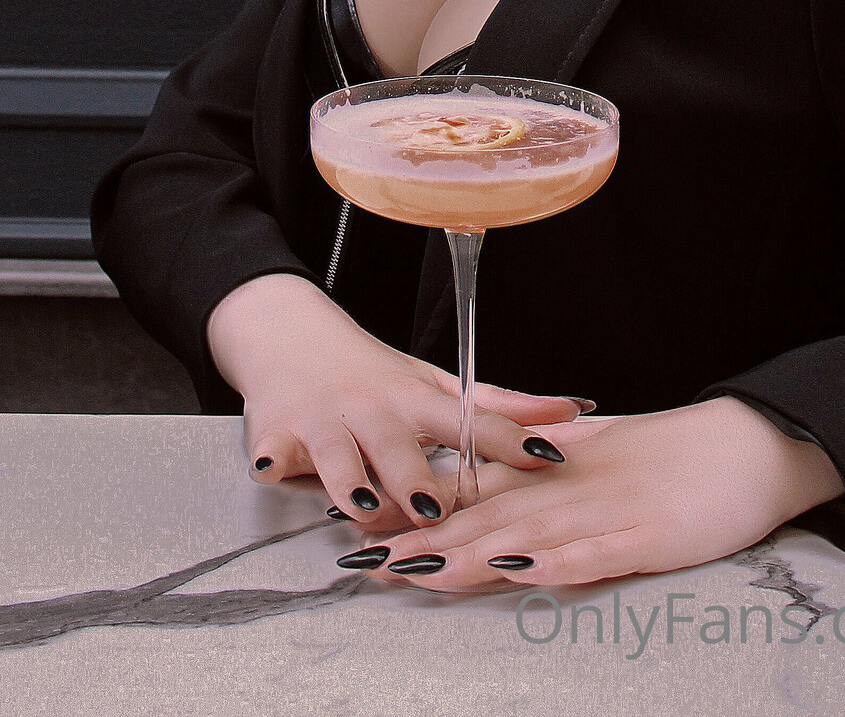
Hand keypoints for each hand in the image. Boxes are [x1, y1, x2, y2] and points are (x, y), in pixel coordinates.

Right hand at [205, 272, 585, 531]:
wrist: (290, 337)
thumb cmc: (371, 372)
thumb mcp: (433, 383)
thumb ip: (499, 405)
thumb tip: (571, 410)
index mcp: (416, 400)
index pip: (469, 420)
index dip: (508, 440)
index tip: (543, 458)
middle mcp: (373, 410)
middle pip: (399, 447)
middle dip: (415, 478)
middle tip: (434, 508)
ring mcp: (325, 421)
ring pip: (341, 457)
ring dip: (351, 481)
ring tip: (363, 505)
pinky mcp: (278, 432)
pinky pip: (274, 450)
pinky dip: (273, 459)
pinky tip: (274, 467)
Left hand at [350, 396, 844, 590]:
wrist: (748, 445)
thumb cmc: (678, 456)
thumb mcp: (603, 455)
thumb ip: (550, 468)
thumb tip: (500, 484)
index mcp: (557, 471)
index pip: (476, 491)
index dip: (419, 508)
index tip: (364, 524)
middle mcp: (569, 489)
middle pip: (485, 516)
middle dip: (420, 541)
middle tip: (362, 560)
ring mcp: (605, 511)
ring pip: (524, 534)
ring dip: (466, 554)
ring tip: (414, 571)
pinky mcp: (643, 534)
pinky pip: (590, 550)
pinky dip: (549, 560)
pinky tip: (516, 568)